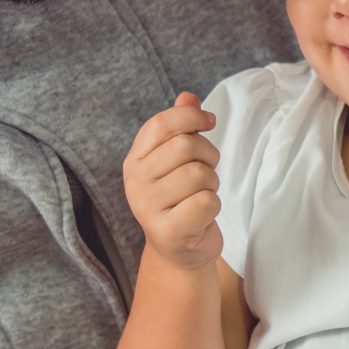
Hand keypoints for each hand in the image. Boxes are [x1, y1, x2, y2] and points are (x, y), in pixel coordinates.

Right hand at [122, 93, 221, 272]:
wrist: (180, 251)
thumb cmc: (182, 200)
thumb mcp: (178, 162)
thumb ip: (182, 128)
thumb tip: (188, 97)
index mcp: (135, 160)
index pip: (161, 124)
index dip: (191, 117)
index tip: (209, 121)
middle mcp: (135, 182)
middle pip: (186, 146)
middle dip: (208, 156)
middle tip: (206, 172)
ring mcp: (147, 208)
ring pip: (199, 174)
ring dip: (212, 183)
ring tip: (202, 195)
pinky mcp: (168, 231)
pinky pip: (206, 202)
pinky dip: (214, 205)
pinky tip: (202, 215)